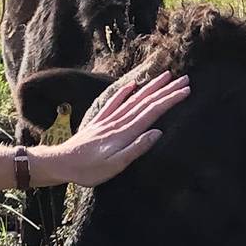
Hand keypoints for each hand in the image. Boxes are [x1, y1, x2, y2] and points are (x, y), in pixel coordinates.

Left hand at [33, 65, 187, 187]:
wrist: (60, 163)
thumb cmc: (88, 170)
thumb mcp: (115, 165)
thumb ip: (136, 148)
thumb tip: (157, 132)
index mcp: (125, 133)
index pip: (152, 112)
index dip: (170, 100)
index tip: (185, 90)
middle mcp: (118, 122)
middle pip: (146, 102)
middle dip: (166, 89)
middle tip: (184, 79)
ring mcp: (108, 120)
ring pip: (134, 99)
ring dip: (150, 87)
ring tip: (164, 76)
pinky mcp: (99, 121)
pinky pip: (114, 102)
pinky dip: (124, 92)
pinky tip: (132, 84)